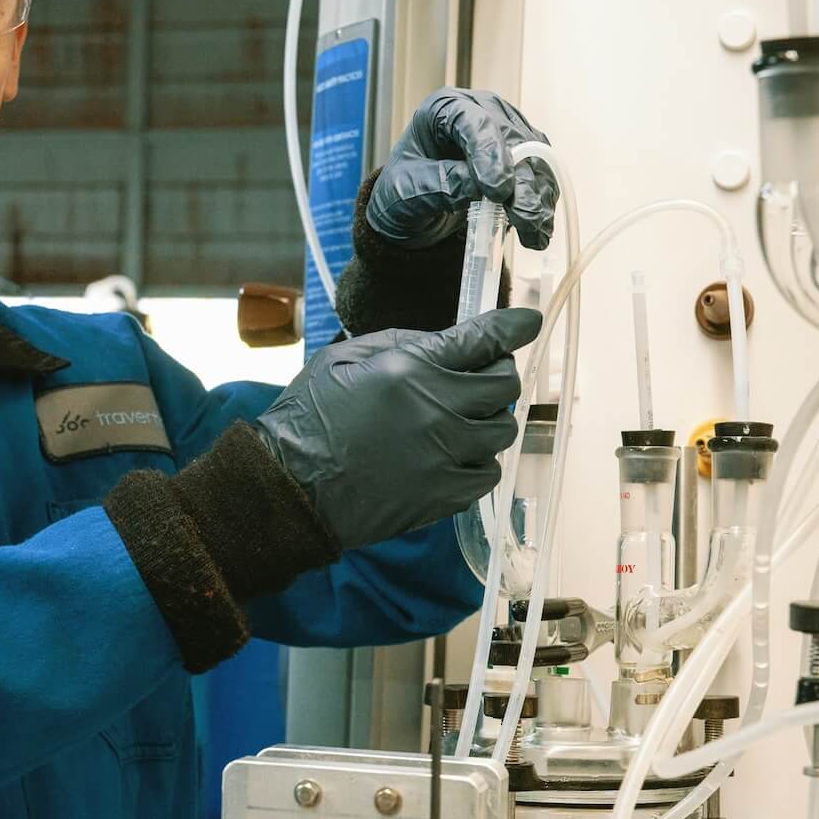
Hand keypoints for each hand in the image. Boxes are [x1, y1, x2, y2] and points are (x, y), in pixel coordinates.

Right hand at [255, 308, 541, 549]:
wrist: (291, 489)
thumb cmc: (308, 419)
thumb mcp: (341, 358)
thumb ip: (399, 342)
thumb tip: (445, 341)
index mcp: (411, 369)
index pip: (483, 340)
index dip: (513, 327)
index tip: (528, 322)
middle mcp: (438, 411)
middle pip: (504, 385)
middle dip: (495, 373)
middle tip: (475, 376)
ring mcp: (445, 457)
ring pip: (503, 431)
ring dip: (487, 418)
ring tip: (458, 419)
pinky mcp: (444, 496)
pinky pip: (488, 473)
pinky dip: (478, 459)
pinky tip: (451, 454)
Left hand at [368, 89, 557, 250]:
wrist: (415, 211)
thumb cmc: (404, 192)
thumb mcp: (406, 192)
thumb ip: (439, 185)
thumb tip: (478, 186)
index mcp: (444, 109)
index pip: (473, 121)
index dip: (489, 153)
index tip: (496, 189)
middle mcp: (482, 112)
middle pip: (513, 140)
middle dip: (521, 182)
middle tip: (523, 217)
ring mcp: (506, 133)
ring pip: (535, 159)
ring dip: (537, 197)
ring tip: (533, 232)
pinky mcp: (523, 157)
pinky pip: (541, 177)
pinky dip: (541, 204)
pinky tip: (538, 230)